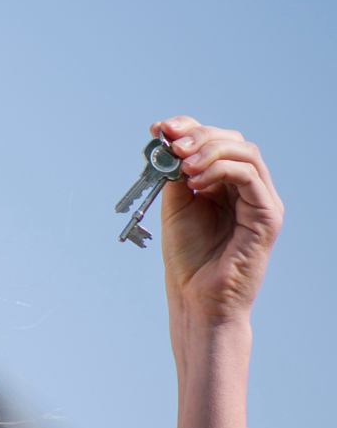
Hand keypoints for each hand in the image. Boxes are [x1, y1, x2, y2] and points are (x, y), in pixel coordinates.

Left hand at [155, 117, 281, 327]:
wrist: (196, 299)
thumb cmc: (187, 259)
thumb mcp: (175, 207)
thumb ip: (174, 176)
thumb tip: (164, 141)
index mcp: (223, 184)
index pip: (215, 142)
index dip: (188, 128)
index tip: (159, 128)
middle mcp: (246, 188)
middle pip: (232, 141)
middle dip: (198, 135)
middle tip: (171, 143)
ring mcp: (260, 200)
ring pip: (245, 153)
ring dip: (210, 149)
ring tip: (182, 162)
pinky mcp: (267, 215)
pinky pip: (250, 177)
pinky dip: (221, 170)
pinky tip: (196, 182)